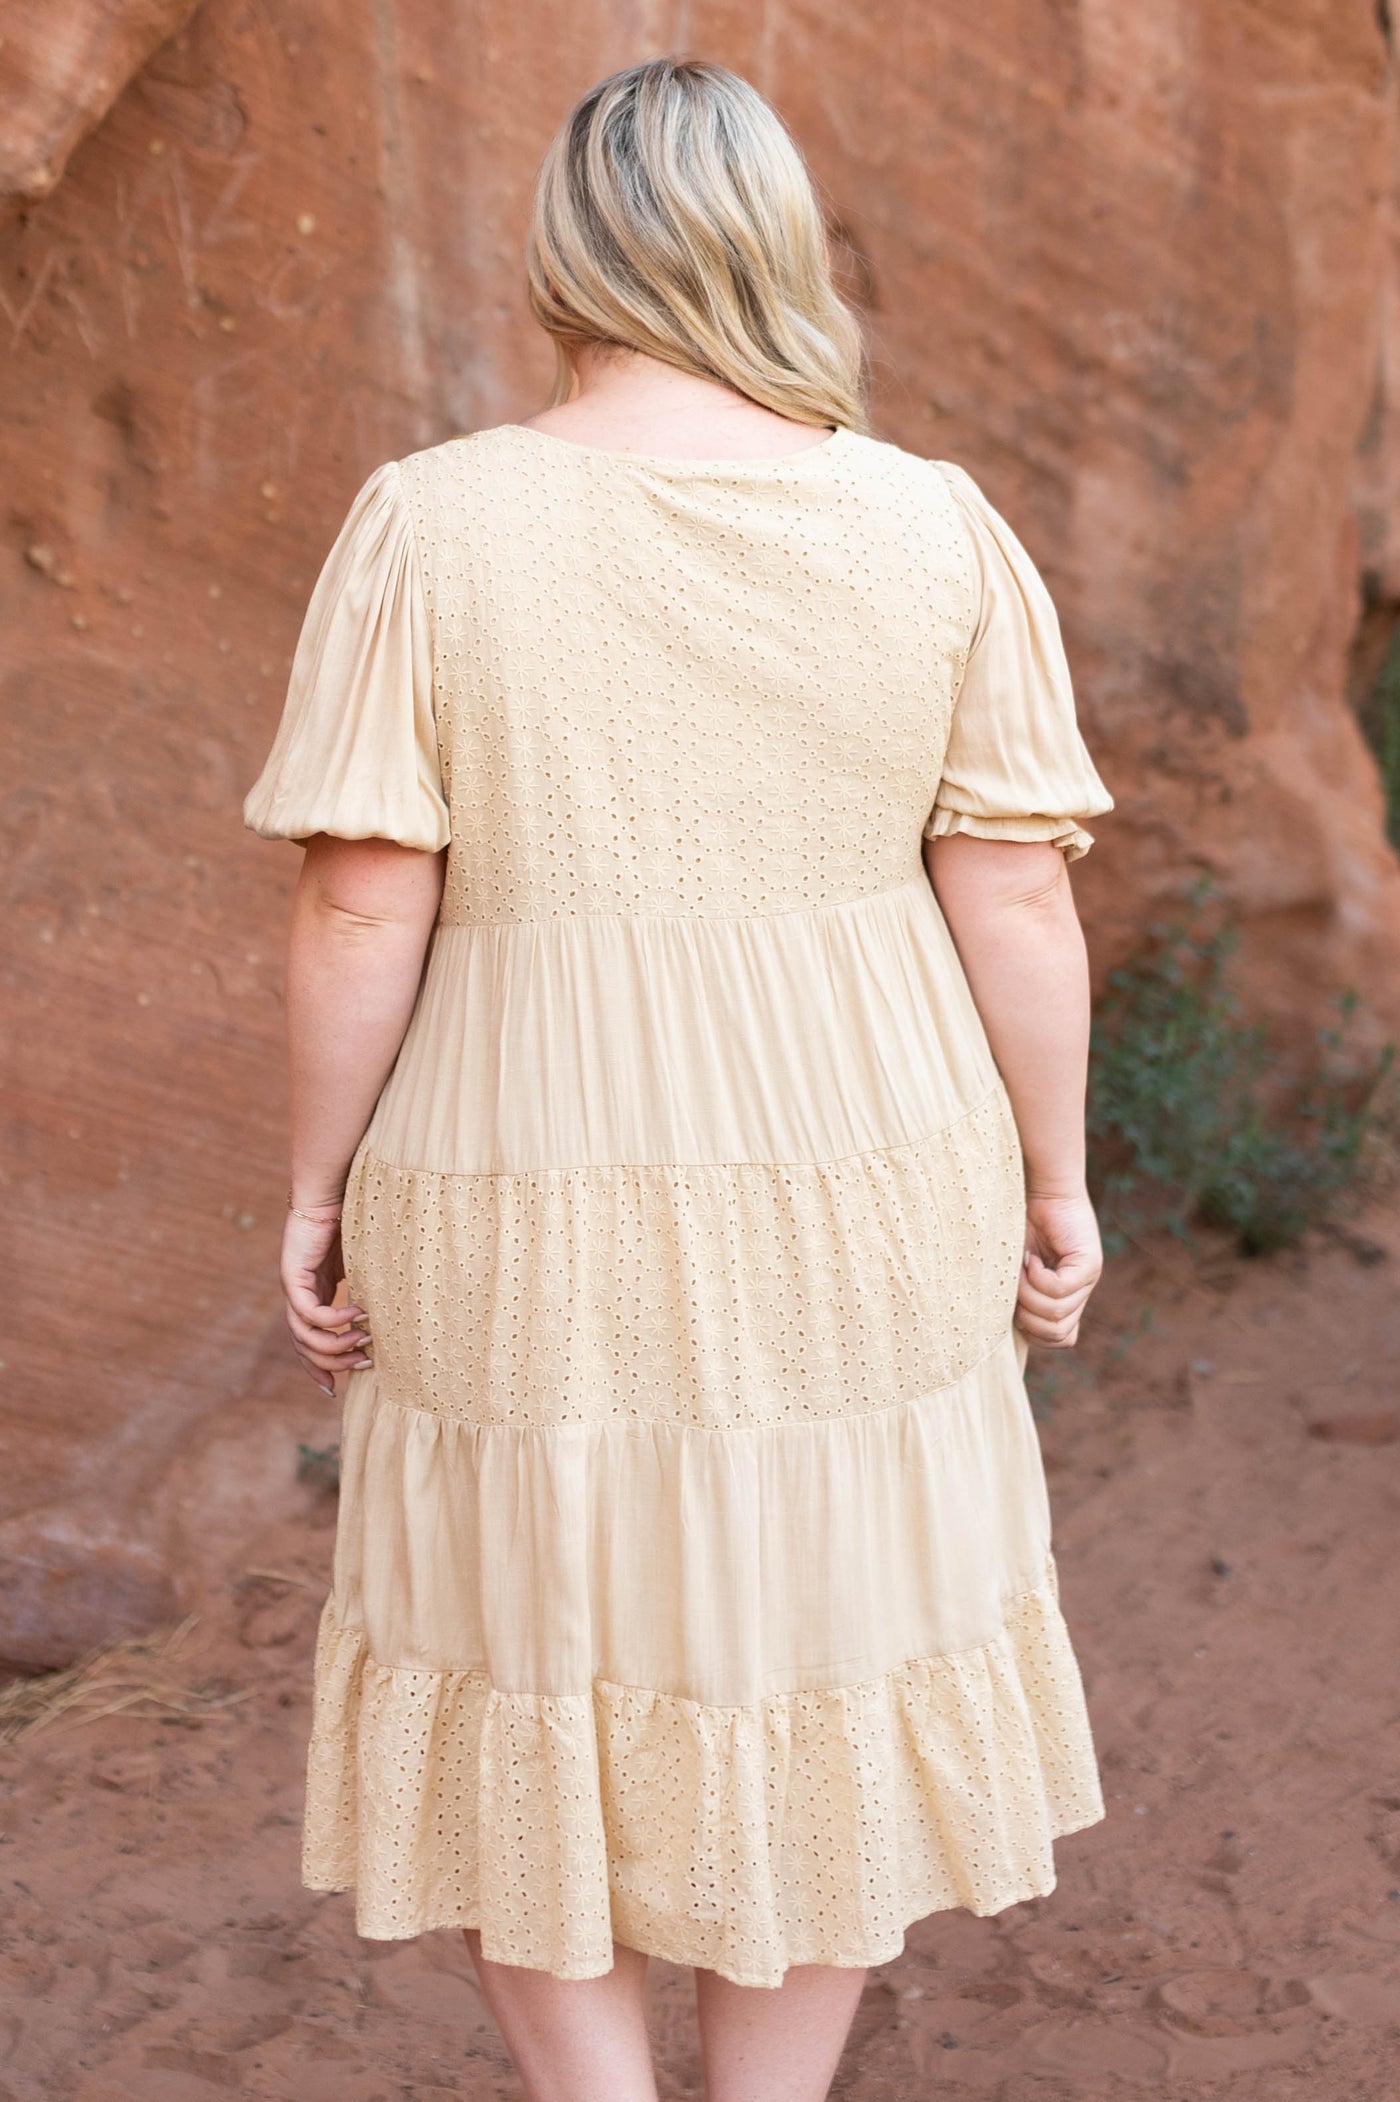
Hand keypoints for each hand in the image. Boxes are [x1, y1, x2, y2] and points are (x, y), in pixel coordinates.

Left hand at [279, 1204, 371, 1394]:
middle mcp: (300, 1294)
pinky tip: (357, 1315)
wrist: (333, 1187)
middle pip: (305, 1346)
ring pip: (304, 1336)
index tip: (338, 1388)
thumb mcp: (366, 1265)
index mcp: (316, 1292)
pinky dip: (333, 1320)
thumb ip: (370, 1289)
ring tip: (364, 1340)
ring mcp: (294, 1286)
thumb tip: (393, 1316)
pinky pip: (309, 1312)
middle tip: (363, 1364)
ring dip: (335, 1345)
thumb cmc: (355, 1218)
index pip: (310, 1341)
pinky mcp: (292, 1275)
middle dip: (333, 1363)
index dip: (321, 1367)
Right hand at [1015, 1190, 1102, 1348]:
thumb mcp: (1012, 1271)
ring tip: (1021, 1267)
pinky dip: (1036, 1278)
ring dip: (1028, 1295)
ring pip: (1057, 1314)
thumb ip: (1017, 1298)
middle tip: (1014, 1285)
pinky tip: (1030, 1258)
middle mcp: (1081, 1291)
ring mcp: (1088, 1279)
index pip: (1060, 1339)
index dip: (1032, 1332)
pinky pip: (1059, 1289)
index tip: (1014, 1304)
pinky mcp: (1089, 1263)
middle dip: (1026, 1317)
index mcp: (1065, 1297)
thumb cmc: (1015, 1224)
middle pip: (1057, 1333)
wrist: (1034, 1187)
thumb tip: (1013, 1328)